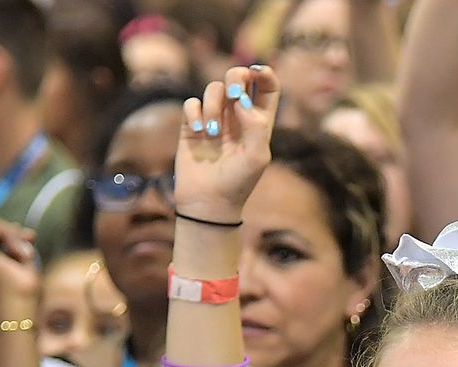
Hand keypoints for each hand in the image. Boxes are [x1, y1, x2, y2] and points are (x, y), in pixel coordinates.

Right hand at [0, 219, 40, 303]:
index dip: (9, 232)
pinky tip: (18, 252)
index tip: (30, 237)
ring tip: (24, 252)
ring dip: (12, 234)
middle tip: (31, 237)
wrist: (18, 307)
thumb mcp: (20, 263)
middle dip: (12, 230)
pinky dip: (10, 234)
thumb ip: (15, 246)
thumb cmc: (23, 293)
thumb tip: (18, 227)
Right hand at [172, 66, 281, 223]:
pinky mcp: (191, 125)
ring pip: (214, 88)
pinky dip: (195, 112)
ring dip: (213, 105)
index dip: (264, 74)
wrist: (209, 202)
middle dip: (236, 77)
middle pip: (238, 78)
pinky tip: (199, 131)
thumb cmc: (238, 182)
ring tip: (213, 132)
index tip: (257, 72)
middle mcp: (237, 116)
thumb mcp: (257, 156)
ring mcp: (214, 118)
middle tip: (233, 95)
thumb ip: (256, 125)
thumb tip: (242, 100)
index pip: (266, 88)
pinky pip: (191, 103)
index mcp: (258, 121)